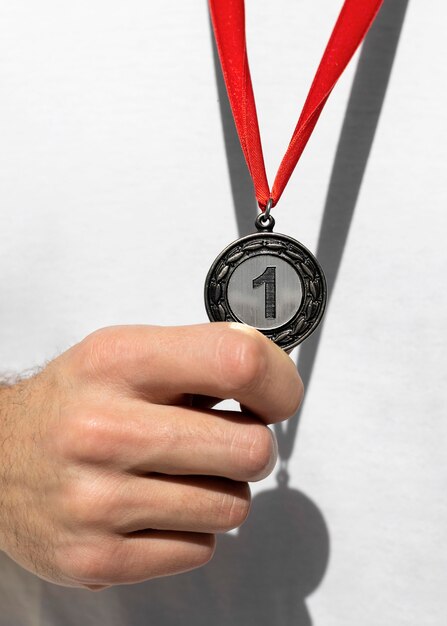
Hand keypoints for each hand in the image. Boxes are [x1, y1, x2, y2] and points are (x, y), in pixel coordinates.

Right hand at [0, 323, 302, 589]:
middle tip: (222, 439)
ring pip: (233, 506)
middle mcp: (103, 429)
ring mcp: (97, 500)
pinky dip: (191, 529)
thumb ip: (200, 357)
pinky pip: (201, 549)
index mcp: (119, 362)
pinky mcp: (95, 557)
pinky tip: (155, 506)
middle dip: (250, 445)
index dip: (278, 382)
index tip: (274, 397)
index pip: (239, 362)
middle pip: (251, 448)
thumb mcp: (126, 353)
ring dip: (220, 490)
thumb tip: (273, 380)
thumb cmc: (73, 402)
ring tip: (179, 472)